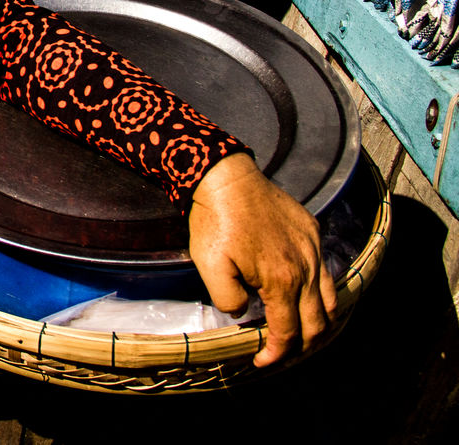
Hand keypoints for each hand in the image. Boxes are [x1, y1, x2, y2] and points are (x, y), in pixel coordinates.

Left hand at [187, 153, 335, 367]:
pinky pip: (326, 272)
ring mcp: (313, 249)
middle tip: (284, 354)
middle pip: (317, 323)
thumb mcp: (209, 266)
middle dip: (303, 347)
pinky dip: (322, 294)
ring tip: (302, 335)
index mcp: (281, 280)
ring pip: (330, 300)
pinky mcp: (312, 232)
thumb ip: (228, 300)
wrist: (225, 178)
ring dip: (319, 324)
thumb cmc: (214, 221)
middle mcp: (306, 268)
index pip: (288, 331)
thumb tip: (245, 312)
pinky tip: (307, 298)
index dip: (277, 353)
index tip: (262, 362)